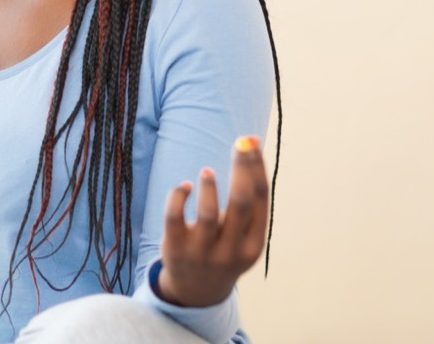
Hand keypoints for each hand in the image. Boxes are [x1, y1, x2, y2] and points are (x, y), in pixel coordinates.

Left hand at [156, 136, 268, 307]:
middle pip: (239, 202)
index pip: (259, 199)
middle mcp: (231, 249)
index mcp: (253, 243)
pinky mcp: (175, 248)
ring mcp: (202, 251)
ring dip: (209, 187)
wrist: (198, 291)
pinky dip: (179, 196)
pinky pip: (174, 217)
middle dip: (242, 168)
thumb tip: (250, 147)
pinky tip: (184, 187)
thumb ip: (247, 200)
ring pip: (207, 213)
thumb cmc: (225, 249)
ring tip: (207, 172)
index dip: (257, 167)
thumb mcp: (243, 234)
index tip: (251, 142)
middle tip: (239, 143)